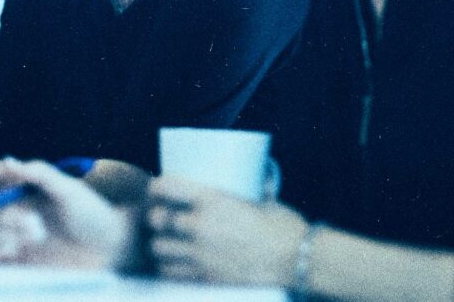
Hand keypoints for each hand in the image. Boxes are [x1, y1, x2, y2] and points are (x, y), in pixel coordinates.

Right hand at [0, 157, 133, 269]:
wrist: (105, 250)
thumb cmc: (91, 213)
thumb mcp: (69, 189)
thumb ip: (39, 174)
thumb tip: (7, 161)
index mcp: (22, 184)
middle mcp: (10, 206)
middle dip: (3, 214)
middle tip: (33, 223)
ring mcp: (7, 233)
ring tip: (29, 240)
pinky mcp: (7, 259)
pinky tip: (13, 253)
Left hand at [147, 175, 306, 284]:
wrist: (297, 260)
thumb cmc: (284, 226)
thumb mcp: (263, 198)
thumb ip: (251, 189)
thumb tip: (258, 177)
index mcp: (213, 200)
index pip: (168, 188)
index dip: (156, 187)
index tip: (156, 188)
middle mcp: (201, 226)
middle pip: (158, 219)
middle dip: (156, 217)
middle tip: (161, 216)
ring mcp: (201, 253)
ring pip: (159, 248)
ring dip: (160, 243)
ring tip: (167, 241)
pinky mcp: (207, 276)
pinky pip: (172, 272)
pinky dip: (169, 266)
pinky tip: (176, 262)